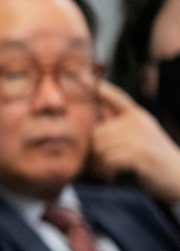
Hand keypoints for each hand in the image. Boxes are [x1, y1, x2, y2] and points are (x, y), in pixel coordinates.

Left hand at [90, 81, 179, 202]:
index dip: (100, 87)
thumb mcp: (139, 135)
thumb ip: (119, 123)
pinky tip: (114, 175)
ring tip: (110, 170)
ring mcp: (139, 136)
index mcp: (137, 115)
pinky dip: (107, 171)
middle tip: (103, 164)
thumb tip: (100, 109)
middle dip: (95, 152)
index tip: (81, 73)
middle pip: (96, 132)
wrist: (179, 176)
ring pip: (100, 148)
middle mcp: (138, 121)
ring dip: (100, 163)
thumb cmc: (153, 159)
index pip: (116, 97)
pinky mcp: (139, 153)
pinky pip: (108, 160)